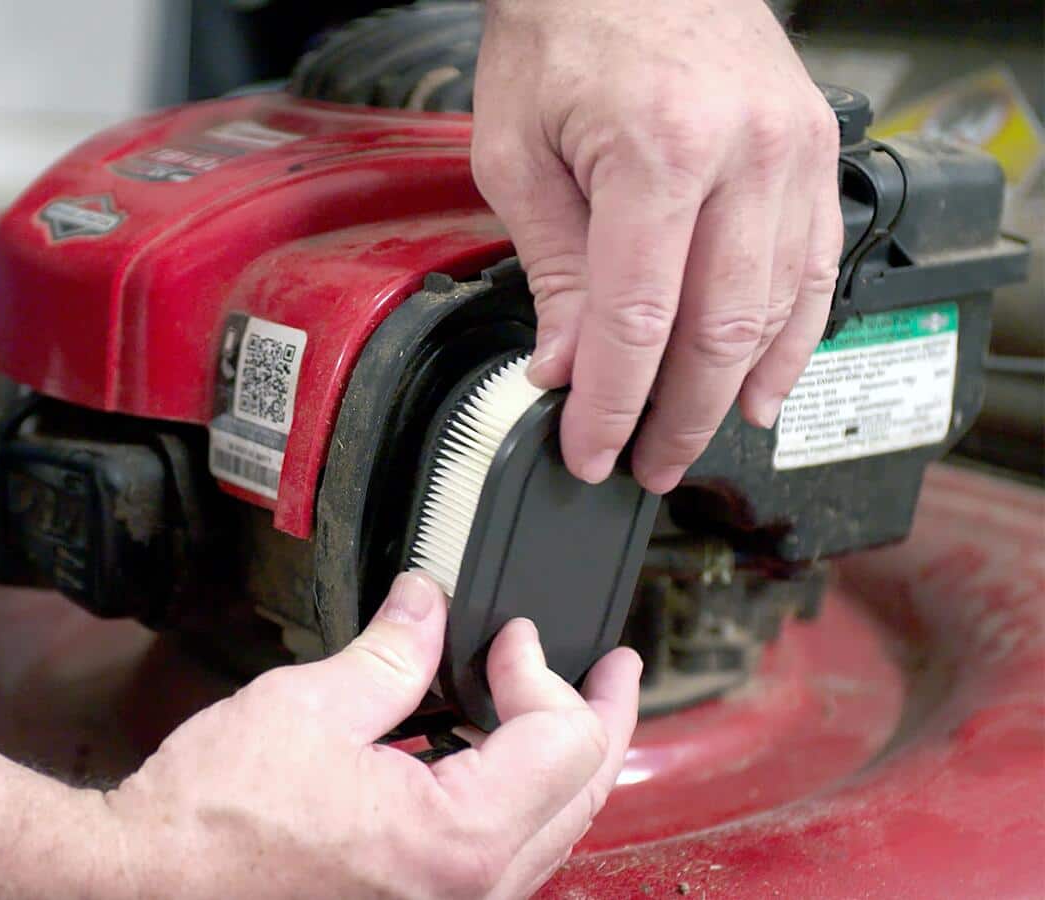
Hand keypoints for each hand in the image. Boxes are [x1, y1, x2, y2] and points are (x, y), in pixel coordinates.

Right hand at [104, 572, 641, 898]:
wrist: (147, 892)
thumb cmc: (211, 825)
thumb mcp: (308, 709)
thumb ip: (391, 652)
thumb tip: (427, 602)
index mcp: (458, 841)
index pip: (560, 740)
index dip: (541, 670)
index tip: (506, 634)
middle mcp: (471, 894)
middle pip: (581, 795)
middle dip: (600, 717)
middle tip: (612, 668)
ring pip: (551, 835)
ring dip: (565, 763)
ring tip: (564, 705)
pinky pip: (504, 860)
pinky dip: (519, 803)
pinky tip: (493, 762)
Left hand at [472, 0, 842, 493]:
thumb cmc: (564, 27)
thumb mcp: (516, 151)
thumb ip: (548, 266)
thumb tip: (565, 365)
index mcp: (657, 151)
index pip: (637, 323)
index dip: (612, 406)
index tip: (590, 451)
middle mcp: (742, 154)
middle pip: (717, 333)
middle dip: (677, 419)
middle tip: (646, 467)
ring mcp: (793, 151)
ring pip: (776, 311)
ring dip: (735, 391)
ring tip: (696, 440)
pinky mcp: (814, 148)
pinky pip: (816, 267)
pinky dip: (791, 337)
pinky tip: (762, 383)